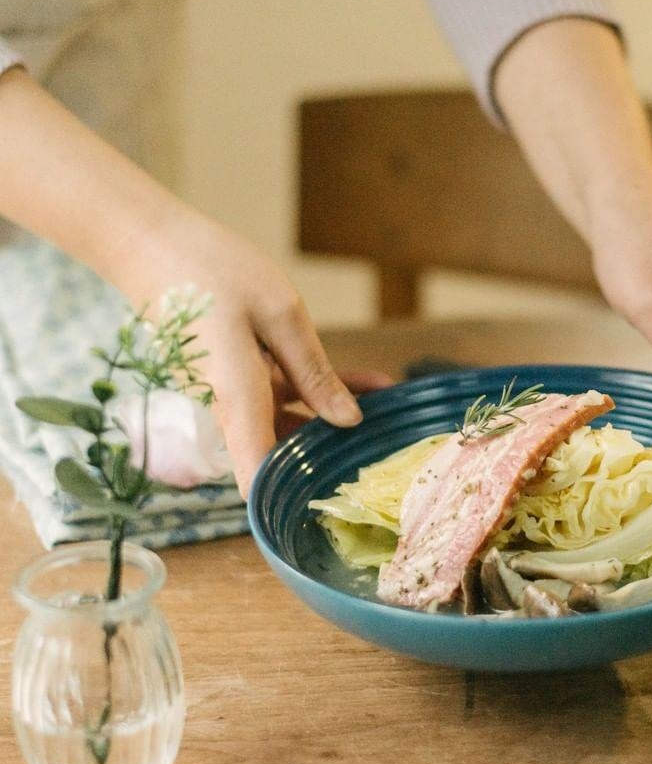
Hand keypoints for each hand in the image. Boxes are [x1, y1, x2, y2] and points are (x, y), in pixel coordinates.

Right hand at [0, 70, 392, 495]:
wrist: (149, 244)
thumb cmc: (213, 271)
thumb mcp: (281, 314)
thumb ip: (314, 371)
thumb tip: (347, 420)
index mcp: (238, 399)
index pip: (258, 477)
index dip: (285, 505)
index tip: (323, 519)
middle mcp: (228, 408)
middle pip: (281, 454)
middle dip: (332, 455)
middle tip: (388, 451)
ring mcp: (226, 395)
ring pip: (285, 424)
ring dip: (332, 418)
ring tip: (389, 406)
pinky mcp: (229, 378)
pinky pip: (275, 397)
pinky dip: (314, 392)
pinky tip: (365, 384)